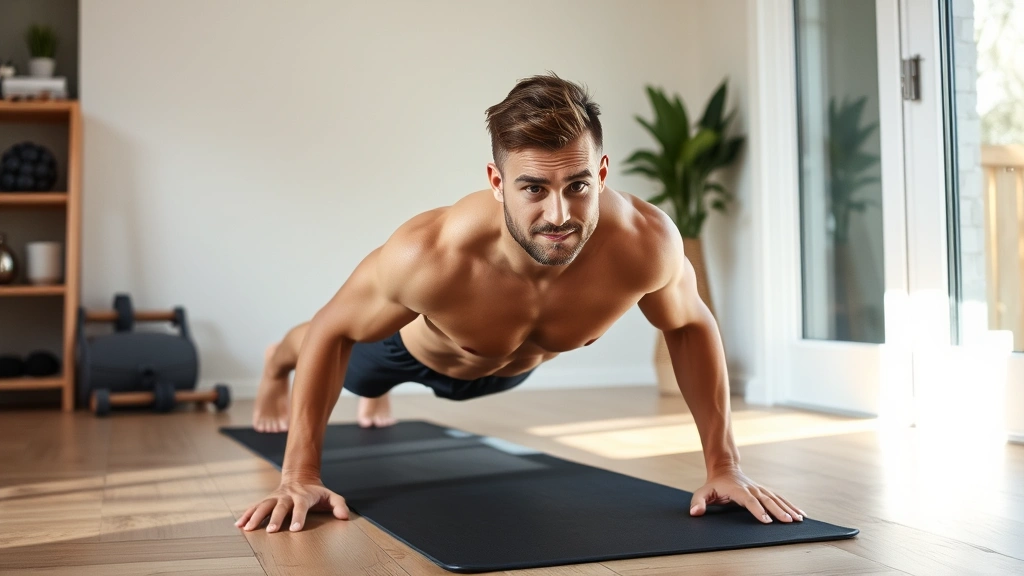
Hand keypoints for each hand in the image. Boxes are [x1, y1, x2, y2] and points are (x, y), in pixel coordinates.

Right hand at [235, 477, 348, 532]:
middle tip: (271, 530)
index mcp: (303, 496)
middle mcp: (287, 496)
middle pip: (281, 507)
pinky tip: (239, 524)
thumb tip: (344, 516)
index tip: (295, 529)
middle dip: (276, 518)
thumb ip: (339, 505)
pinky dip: (246, 514)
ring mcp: (276, 497)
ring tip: (248, 528)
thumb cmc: (317, 493)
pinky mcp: (267, 500)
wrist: (301, 478)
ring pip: (264, 505)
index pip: (301, 507)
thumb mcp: (330, 496)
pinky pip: (255, 506)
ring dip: (256, 516)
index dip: (299, 517)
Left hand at [689, 466, 804, 523]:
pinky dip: (791, 505)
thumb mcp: (702, 492)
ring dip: (788, 509)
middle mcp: (752, 488)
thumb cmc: (714, 484)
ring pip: (776, 499)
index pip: (749, 500)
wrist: (725, 469)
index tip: (767, 520)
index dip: (757, 510)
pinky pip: (780, 498)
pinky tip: (801, 514)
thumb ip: (698, 502)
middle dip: (778, 511)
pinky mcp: (765, 491)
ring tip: (799, 519)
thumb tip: (695, 512)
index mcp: (738, 490)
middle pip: (766, 500)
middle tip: (788, 521)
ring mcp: (760, 489)